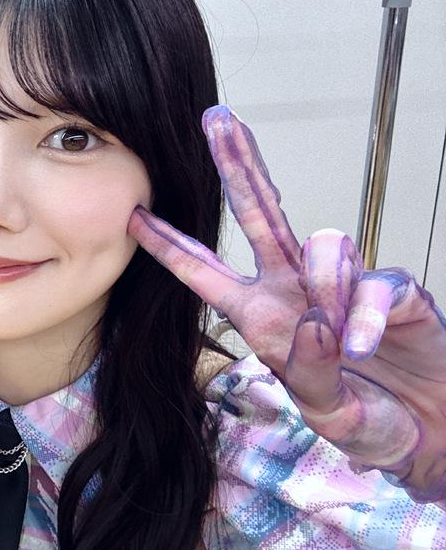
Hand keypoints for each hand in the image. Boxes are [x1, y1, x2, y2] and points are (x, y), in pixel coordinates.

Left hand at [128, 105, 445, 501]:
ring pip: (323, 244)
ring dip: (329, 288)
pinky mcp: (393, 291)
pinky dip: (367, 317)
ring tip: (344, 341)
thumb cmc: (369, 418)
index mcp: (259, 314)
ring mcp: (344, 285)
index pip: (204, 272)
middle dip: (238, 165)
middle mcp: (295, 288)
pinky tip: (364, 345)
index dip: (169, 244)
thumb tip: (314, 321)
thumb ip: (310, 371)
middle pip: (260, 213)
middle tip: (216, 118)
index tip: (133, 214)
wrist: (431, 431)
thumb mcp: (326, 411)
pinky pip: (375, 286)